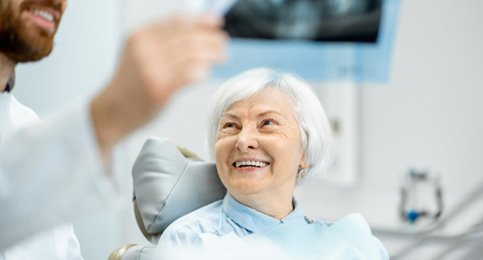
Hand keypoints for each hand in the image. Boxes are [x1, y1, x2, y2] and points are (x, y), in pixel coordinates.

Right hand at [91, 14, 226, 159]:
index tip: (216, 23)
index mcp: (140, 36)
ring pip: (191, 56)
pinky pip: (189, 75)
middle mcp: (144, 50)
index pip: (177, 22)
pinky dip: (201, 71)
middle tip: (223, 44)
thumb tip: (197, 32)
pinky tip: (206, 72)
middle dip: (211, 39)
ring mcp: (151, 70)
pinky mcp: (159, 89)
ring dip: (211, 55)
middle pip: (188, 38)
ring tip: (221, 57)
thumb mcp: (138, 53)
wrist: (111, 111)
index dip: (201, 21)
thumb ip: (162, 42)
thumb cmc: (129, 84)